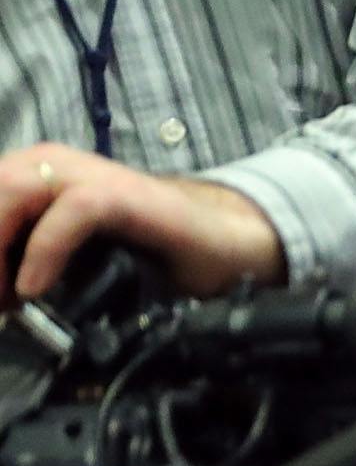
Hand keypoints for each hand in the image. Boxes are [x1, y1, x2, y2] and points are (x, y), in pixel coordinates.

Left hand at [1, 143, 284, 300]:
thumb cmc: (144, 254)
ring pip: (12, 189)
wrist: (224, 244)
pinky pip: (73, 209)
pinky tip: (34, 288)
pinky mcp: (127, 195)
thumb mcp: (65, 257)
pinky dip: (44, 249)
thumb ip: (24, 259)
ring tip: (6, 297)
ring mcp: (92, 177)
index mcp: (35, 179)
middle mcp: (57, 168)